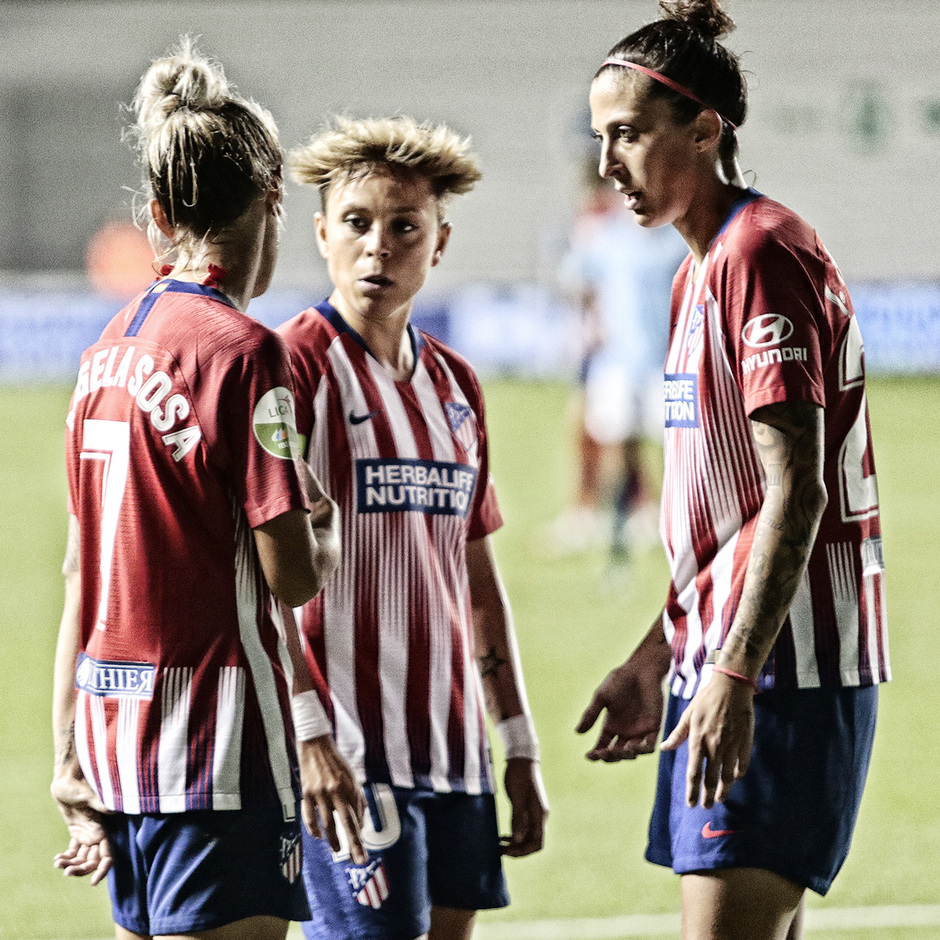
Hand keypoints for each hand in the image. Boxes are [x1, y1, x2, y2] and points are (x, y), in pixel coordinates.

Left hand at [50, 774, 111, 885]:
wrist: (67, 779)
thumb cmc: (78, 784)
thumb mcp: (87, 794)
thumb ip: (99, 803)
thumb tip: (113, 809)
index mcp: (102, 828)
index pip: (107, 855)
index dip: (103, 869)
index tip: (94, 882)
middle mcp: (97, 833)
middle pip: (93, 861)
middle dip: (82, 870)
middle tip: (66, 872)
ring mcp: (86, 833)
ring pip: (82, 857)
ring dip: (71, 865)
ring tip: (58, 864)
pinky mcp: (77, 830)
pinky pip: (74, 850)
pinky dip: (66, 857)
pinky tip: (57, 860)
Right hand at [298, 735, 367, 864]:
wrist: (316, 745)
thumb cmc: (337, 763)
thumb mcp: (352, 777)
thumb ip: (357, 798)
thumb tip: (360, 821)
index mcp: (350, 787)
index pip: (357, 816)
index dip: (359, 833)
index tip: (362, 847)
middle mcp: (337, 791)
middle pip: (346, 823)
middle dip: (354, 844)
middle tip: (359, 860)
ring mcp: (320, 793)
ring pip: (327, 824)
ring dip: (333, 840)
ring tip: (337, 850)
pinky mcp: (307, 793)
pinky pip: (309, 817)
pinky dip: (313, 830)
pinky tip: (318, 836)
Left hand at [501, 759, 547, 856]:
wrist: (521, 758)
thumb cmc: (519, 776)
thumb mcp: (517, 797)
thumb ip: (518, 819)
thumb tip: (517, 840)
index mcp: (539, 815)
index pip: (537, 843)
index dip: (524, 851)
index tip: (508, 851)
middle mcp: (539, 816)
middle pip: (532, 842)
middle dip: (518, 849)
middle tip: (500, 850)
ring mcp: (533, 812)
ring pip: (526, 835)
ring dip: (514, 842)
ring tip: (498, 845)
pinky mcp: (526, 808)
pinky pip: (522, 827)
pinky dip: (513, 833)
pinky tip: (503, 835)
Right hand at [576, 655, 664, 761]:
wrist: (641, 670)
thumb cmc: (620, 680)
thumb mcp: (601, 697)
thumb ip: (591, 714)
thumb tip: (577, 732)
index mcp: (611, 725)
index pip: (602, 746)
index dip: (596, 755)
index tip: (589, 756)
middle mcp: (625, 731)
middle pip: (616, 754)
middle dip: (609, 757)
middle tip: (605, 752)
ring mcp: (639, 730)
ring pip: (632, 753)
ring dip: (625, 756)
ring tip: (619, 749)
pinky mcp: (654, 727)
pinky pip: (649, 747)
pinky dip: (642, 751)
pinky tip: (633, 747)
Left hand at [661, 674, 754, 807]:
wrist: (731, 687)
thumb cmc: (705, 699)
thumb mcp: (688, 715)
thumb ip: (677, 735)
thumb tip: (663, 749)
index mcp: (698, 740)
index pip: (694, 773)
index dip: (692, 791)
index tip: (691, 804)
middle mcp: (714, 746)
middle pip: (711, 779)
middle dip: (708, 796)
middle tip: (706, 806)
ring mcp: (731, 745)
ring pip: (728, 776)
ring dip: (724, 790)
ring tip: (720, 798)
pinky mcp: (745, 742)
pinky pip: (742, 764)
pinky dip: (738, 774)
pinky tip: (734, 779)